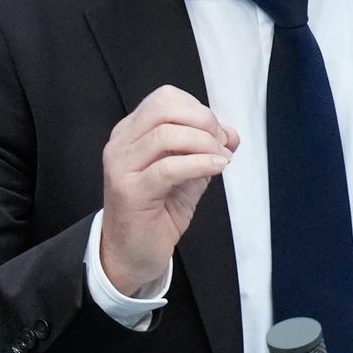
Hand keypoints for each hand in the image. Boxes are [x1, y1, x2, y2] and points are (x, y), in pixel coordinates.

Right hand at [99, 85, 238, 295]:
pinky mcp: (130, 192)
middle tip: (221, 144)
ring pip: (166, 135)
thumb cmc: (157, 213)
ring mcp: (121, 166)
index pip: (166, 98)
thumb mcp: (187, 175)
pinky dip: (199, 163)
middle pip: (164, 107)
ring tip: (220, 160)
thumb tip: (231, 134)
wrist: (132, 255)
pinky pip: (168, 168)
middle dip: (203, 121)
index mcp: (131, 133)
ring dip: (204, 144)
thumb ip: (206, 151)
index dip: (199, 110)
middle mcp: (121, 143)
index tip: (219, 134)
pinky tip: (216, 168)